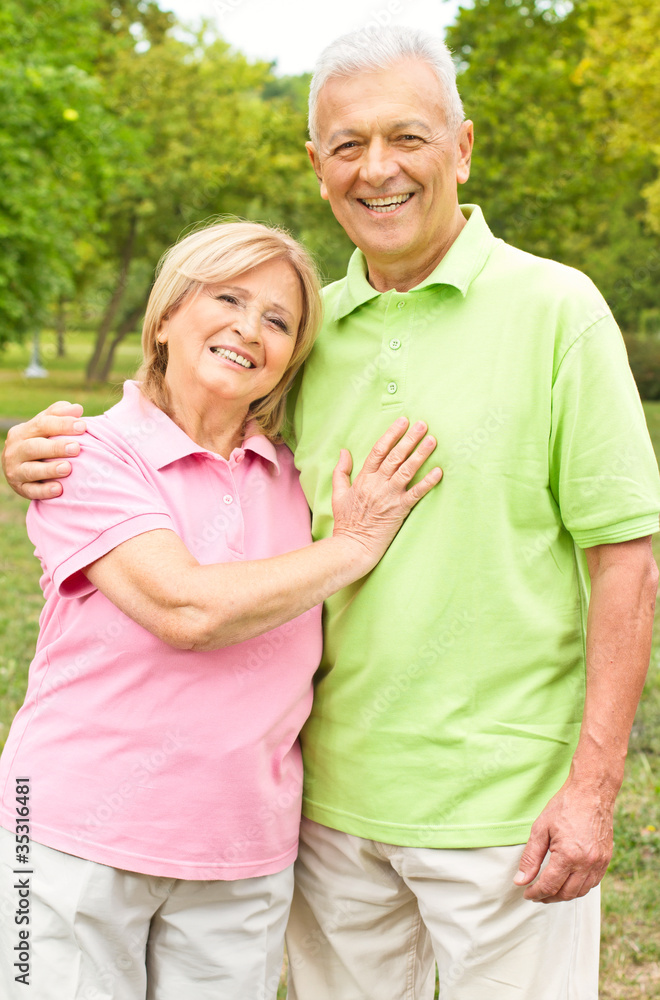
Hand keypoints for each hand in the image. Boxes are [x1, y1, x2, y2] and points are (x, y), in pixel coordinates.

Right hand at [2, 401, 86, 499]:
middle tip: (76, 448)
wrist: (20, 468)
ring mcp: (15, 470)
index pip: (42, 424)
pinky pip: (31, 491)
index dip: (62, 424)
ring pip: (31, 470)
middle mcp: (16, 450)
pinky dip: (44, 491)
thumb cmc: (40, 441)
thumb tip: (77, 408)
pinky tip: (59, 490)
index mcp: (23, 431)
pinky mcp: (20, 488)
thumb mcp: (45, 426)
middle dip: (55, 448)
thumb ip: (59, 415)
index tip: (83, 426)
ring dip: (49, 469)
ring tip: (68, 468)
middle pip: (34, 447)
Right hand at [331, 417, 441, 571]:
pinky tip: (439, 471)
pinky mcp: (399, 510)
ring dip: (420, 454)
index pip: (379, 450)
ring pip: (407, 470)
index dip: (391, 434)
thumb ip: (341, 471)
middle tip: (423, 424)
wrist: (353, 546)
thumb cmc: (346, 522)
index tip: (403, 422)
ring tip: (432, 440)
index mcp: (364, 478)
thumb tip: (343, 452)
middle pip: (396, 456)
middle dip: (410, 438)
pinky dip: (428, 482)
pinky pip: (416, 493)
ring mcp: (389, 496)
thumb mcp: (338, 494)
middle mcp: (377, 484)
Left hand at [513, 778, 614, 902]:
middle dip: (548, 897)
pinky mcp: (606, 860)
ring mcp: (599, 863)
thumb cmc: (564, 807)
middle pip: (565, 894)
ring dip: (564, 895)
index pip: (549, 886)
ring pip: (580, 892)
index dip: (535, 893)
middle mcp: (586, 864)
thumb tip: (520, 881)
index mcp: (568, 856)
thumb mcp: (540, 829)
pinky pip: (592, 884)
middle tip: (535, 893)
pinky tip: (568, 882)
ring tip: (550, 890)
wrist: (591, 793)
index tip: (526, 893)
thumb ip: (530, 858)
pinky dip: (579, 888)